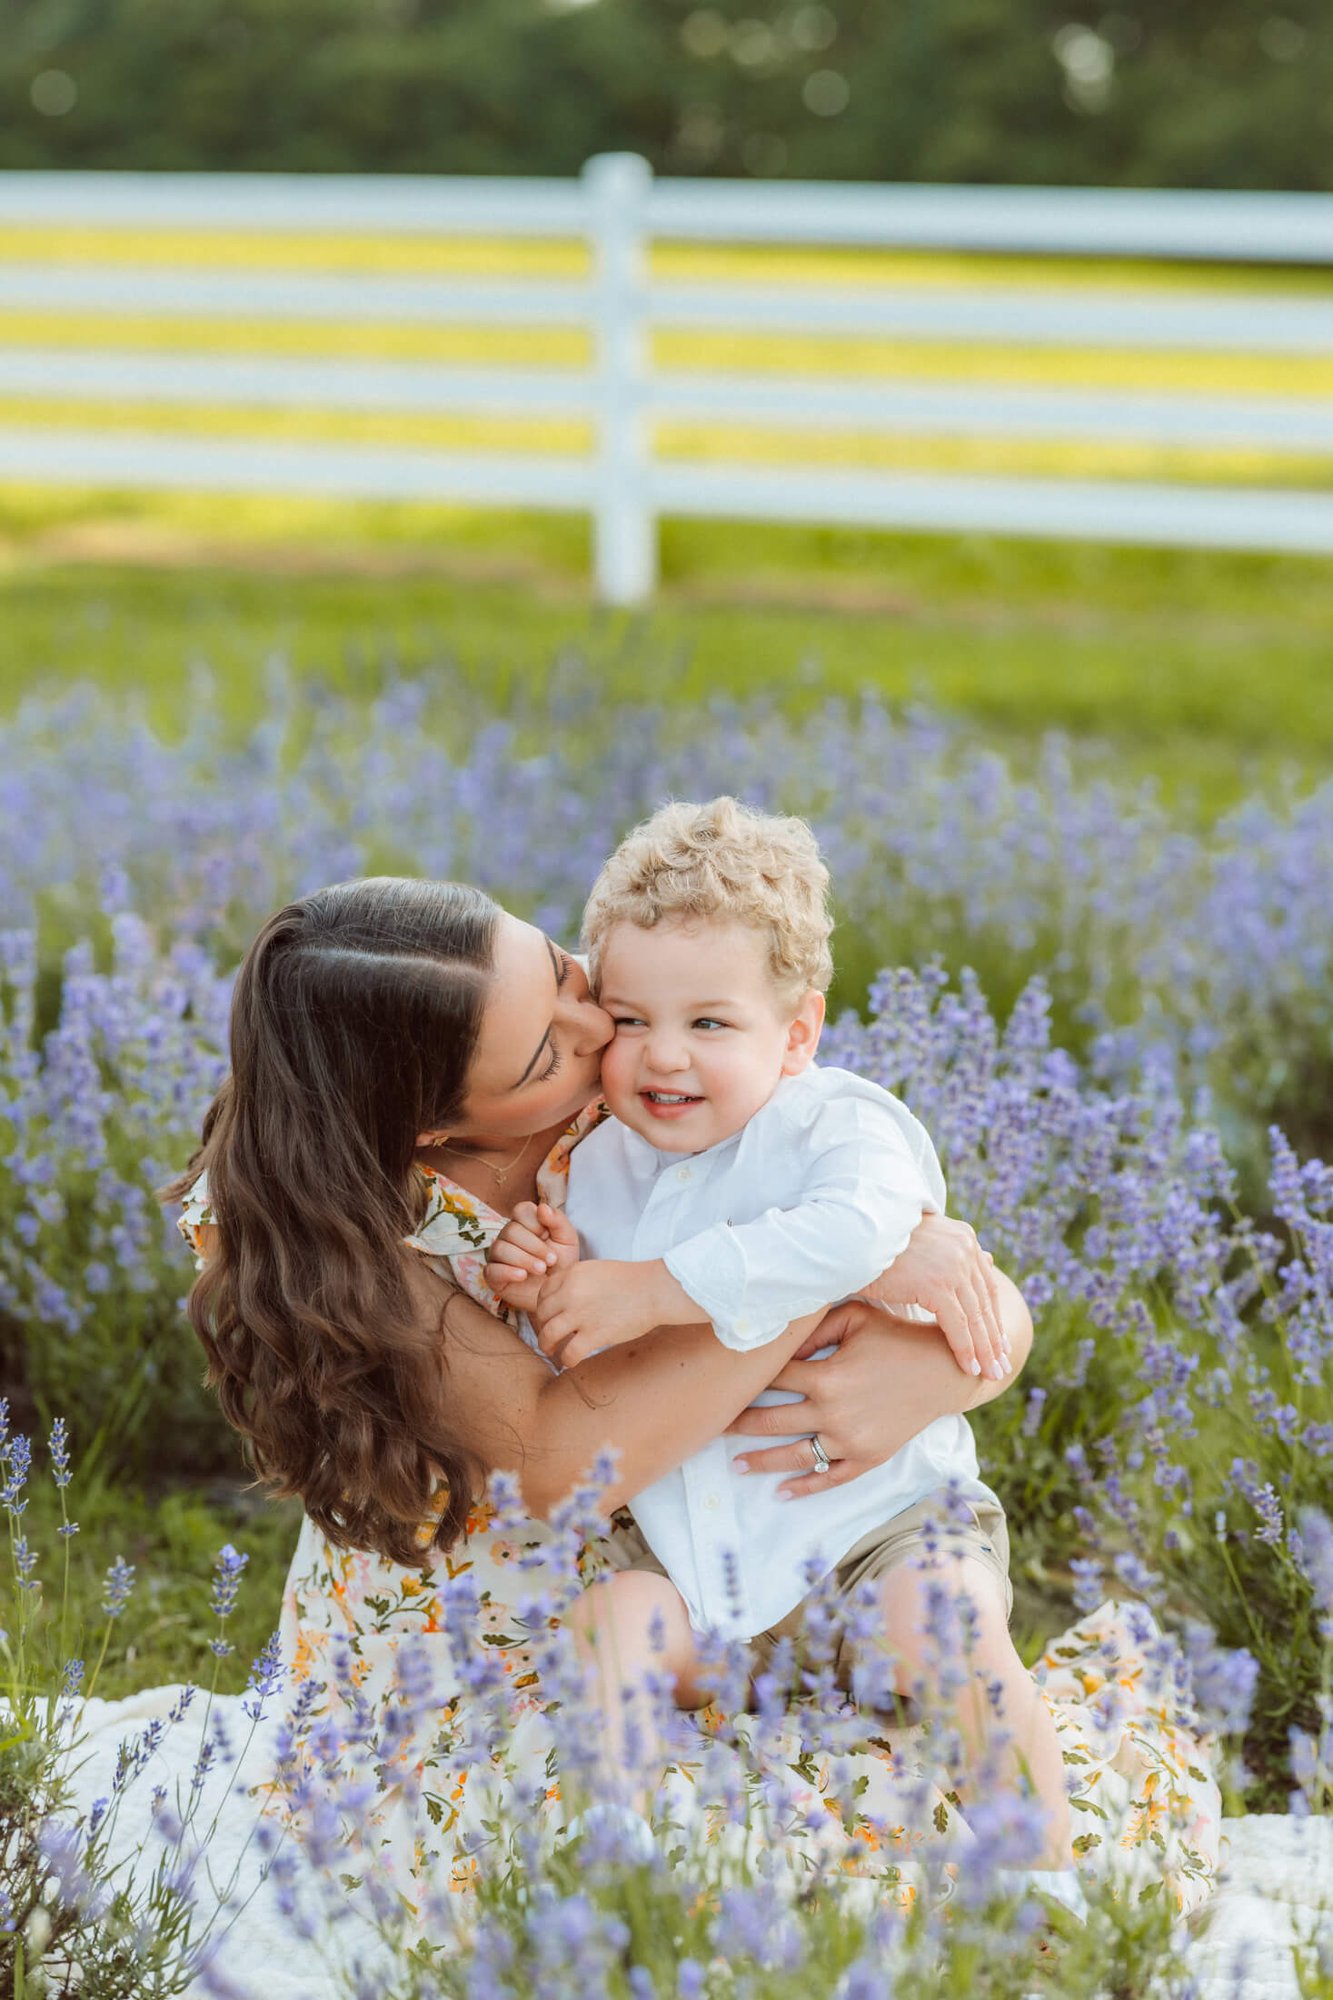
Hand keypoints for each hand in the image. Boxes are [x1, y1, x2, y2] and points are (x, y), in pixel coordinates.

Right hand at [484, 1202, 578, 1315]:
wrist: (559, 1292)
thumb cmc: (562, 1263)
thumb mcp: (567, 1239)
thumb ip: (557, 1220)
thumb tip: (542, 1207)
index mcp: (525, 1223)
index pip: (521, 1211)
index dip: (535, 1223)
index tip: (549, 1237)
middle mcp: (508, 1236)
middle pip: (511, 1231)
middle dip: (534, 1246)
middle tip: (551, 1260)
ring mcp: (498, 1255)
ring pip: (501, 1248)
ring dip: (524, 1259)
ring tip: (541, 1269)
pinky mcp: (493, 1275)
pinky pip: (492, 1269)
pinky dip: (508, 1272)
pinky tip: (523, 1276)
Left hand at [534, 1258, 653, 1366]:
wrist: (655, 1290)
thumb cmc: (632, 1281)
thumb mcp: (597, 1270)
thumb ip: (577, 1282)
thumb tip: (563, 1298)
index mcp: (572, 1274)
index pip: (543, 1292)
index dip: (543, 1306)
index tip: (548, 1316)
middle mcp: (571, 1293)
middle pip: (542, 1313)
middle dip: (541, 1325)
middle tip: (548, 1334)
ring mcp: (581, 1314)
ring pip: (548, 1334)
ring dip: (546, 1345)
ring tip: (550, 1350)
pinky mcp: (594, 1335)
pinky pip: (569, 1353)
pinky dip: (566, 1360)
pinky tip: (570, 1361)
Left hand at [726, 1295, 1023, 1498]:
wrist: (943, 1371)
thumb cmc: (897, 1335)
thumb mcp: (856, 1317)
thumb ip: (815, 1324)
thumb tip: (779, 1333)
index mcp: (827, 1374)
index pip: (774, 1377)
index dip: (747, 1376)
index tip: (721, 1378)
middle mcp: (833, 1411)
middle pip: (772, 1420)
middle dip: (739, 1423)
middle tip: (712, 1426)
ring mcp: (850, 1439)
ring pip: (795, 1455)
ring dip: (761, 1462)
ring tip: (735, 1466)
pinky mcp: (868, 1457)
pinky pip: (830, 1478)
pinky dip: (805, 1486)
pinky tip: (782, 1491)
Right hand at [863, 1211, 1009, 1381]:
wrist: (851, 1238)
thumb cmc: (879, 1243)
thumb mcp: (924, 1243)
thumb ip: (954, 1253)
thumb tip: (988, 1259)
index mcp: (963, 1237)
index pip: (985, 1284)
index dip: (993, 1316)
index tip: (998, 1342)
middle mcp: (964, 1248)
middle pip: (986, 1302)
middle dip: (994, 1338)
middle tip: (1001, 1366)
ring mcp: (953, 1266)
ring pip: (975, 1317)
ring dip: (985, 1350)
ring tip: (991, 1374)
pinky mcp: (937, 1284)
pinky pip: (958, 1325)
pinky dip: (966, 1350)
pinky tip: (971, 1368)